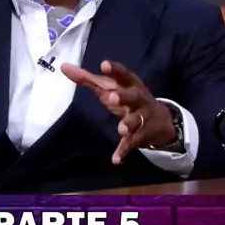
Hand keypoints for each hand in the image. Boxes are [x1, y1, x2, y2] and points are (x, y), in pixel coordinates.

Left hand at [61, 59, 175, 164]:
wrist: (160, 120)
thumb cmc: (127, 98)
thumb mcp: (110, 87)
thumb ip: (87, 78)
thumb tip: (63, 67)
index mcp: (130, 84)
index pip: (123, 74)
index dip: (114, 69)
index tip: (103, 64)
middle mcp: (138, 99)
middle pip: (133, 96)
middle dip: (123, 96)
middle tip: (112, 98)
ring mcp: (142, 117)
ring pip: (136, 120)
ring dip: (128, 124)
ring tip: (120, 130)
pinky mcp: (142, 134)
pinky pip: (133, 142)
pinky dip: (124, 150)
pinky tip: (116, 159)